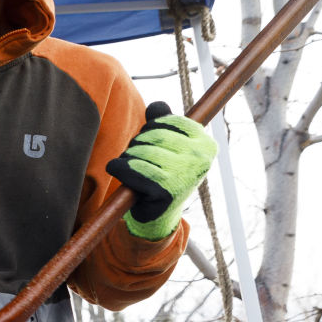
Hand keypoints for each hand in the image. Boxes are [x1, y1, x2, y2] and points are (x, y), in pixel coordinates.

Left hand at [106, 101, 217, 240]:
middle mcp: (199, 159)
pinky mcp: (165, 191)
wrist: (159, 215)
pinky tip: (115, 168)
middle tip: (133, 155)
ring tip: (128, 166)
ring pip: (141, 152)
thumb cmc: (164, 175)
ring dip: (127, 157)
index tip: (148, 140)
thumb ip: (164, 123)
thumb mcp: (169, 147)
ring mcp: (184, 175)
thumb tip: (156, 107)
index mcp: (206, 144)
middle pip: (153, 135)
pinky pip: (134, 171)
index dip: (151, 127)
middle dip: (137, 143)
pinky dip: (119, 168)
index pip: (168, 121)